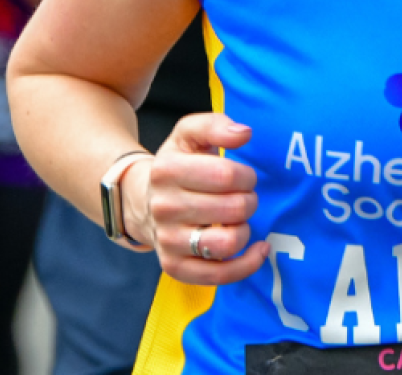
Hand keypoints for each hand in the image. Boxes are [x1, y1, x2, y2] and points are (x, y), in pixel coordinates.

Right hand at [142, 113, 267, 283]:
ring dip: (245, 229)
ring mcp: (167, 240)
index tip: (243, 176)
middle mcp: (163, 208)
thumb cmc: (178, 166)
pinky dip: (246, 265)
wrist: (143, 200)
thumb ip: (215, 125)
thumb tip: (243, 133)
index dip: (246, 176)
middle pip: (234, 208)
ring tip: (239, 219)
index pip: (228, 175)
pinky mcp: (174, 266)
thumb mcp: (189, 134)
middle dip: (249, 200)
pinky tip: (258, 248)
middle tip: (242, 197)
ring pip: (227, 242)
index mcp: (167, 171)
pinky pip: (217, 275)